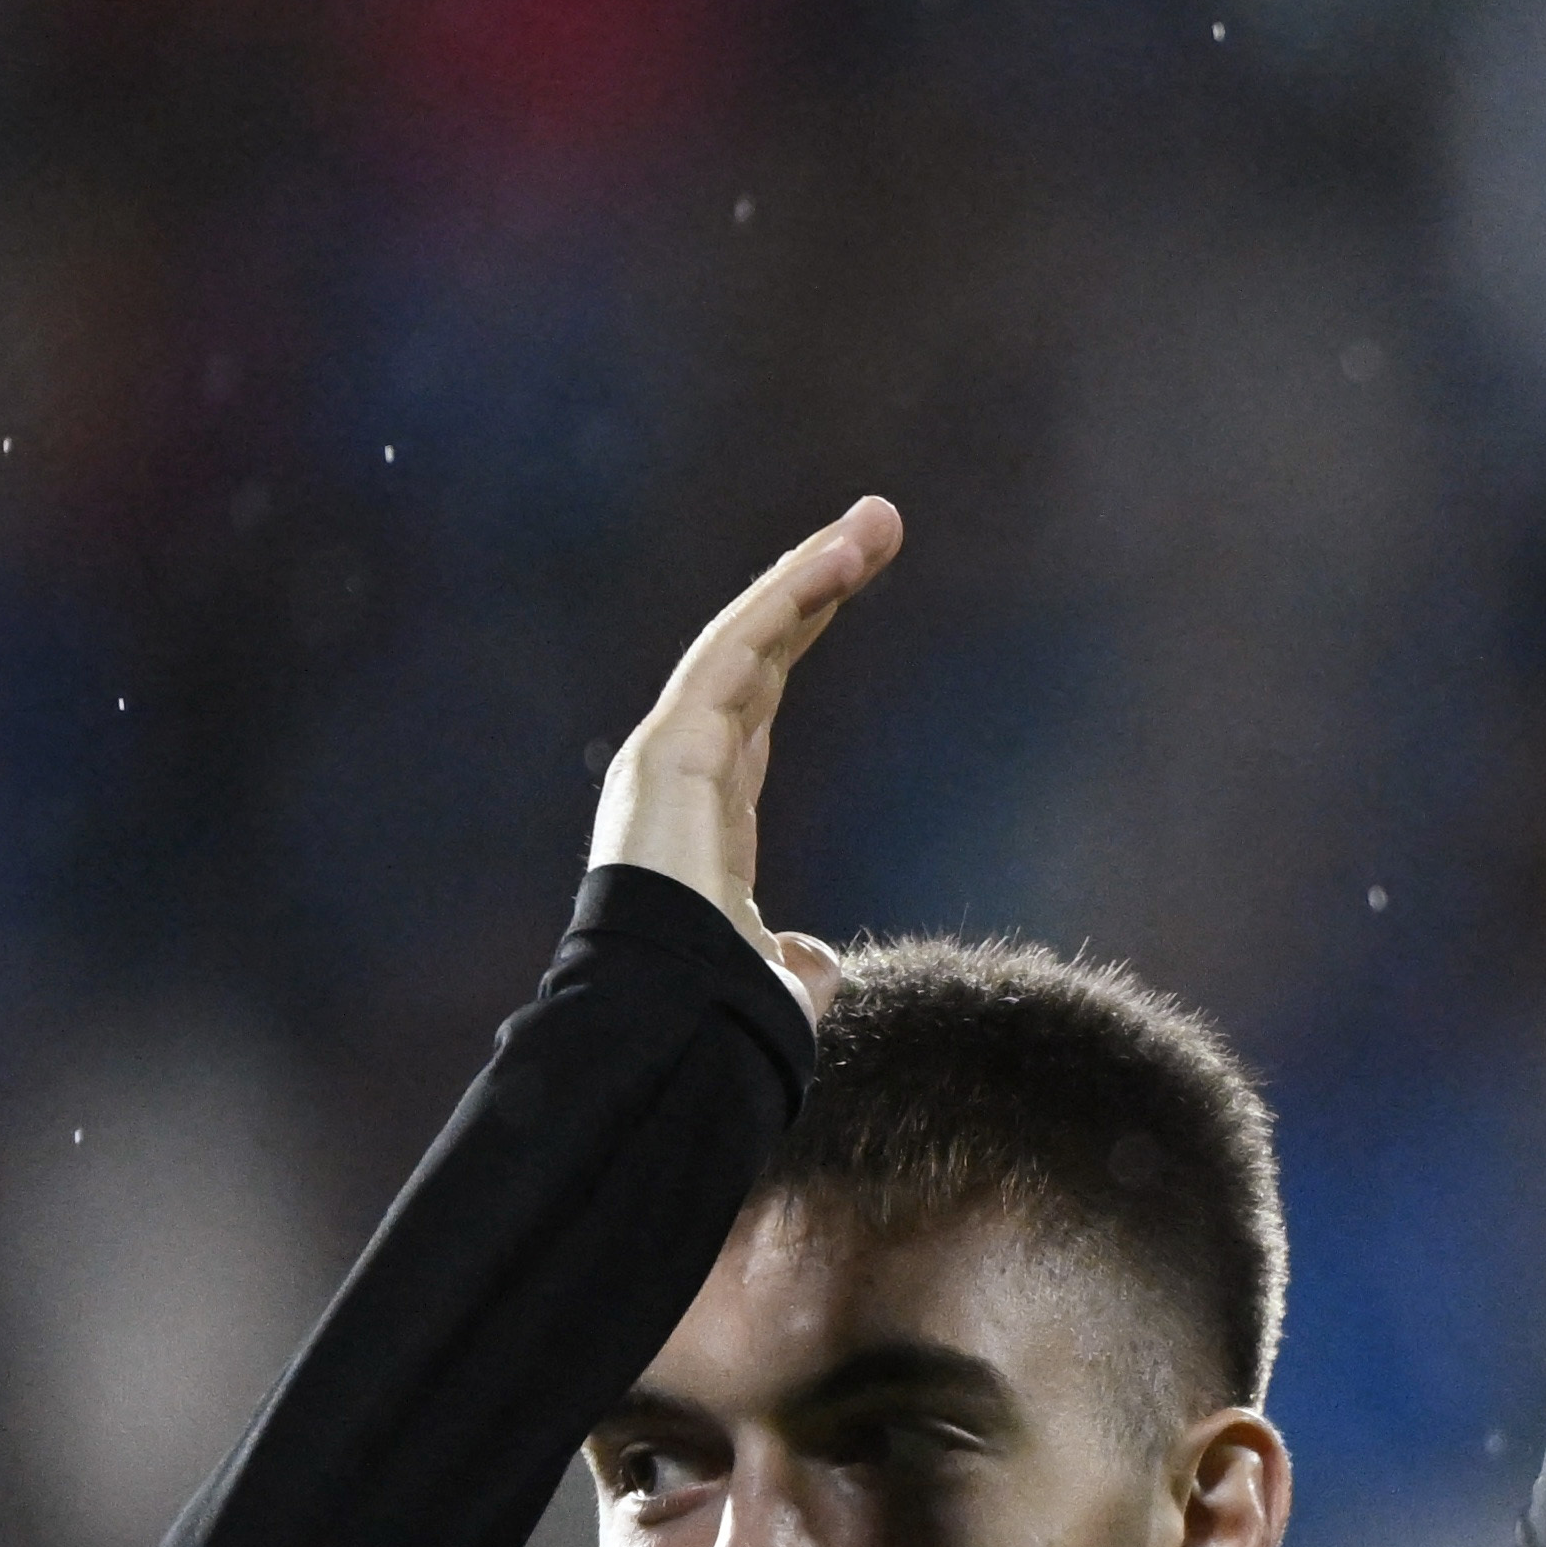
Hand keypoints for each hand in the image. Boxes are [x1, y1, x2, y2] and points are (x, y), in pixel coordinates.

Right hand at [588, 499, 902, 1009]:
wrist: (668, 1025)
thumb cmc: (710, 1017)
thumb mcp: (771, 977)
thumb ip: (790, 960)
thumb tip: (811, 958)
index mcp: (705, 813)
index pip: (759, 701)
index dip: (800, 636)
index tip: (845, 583)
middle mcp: (683, 769)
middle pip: (760, 652)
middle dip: (815, 584)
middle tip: (877, 524)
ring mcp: (673, 751)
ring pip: (751, 637)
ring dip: (812, 573)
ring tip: (874, 521)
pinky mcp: (675, 744)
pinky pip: (740, 649)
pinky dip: (789, 598)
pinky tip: (839, 557)